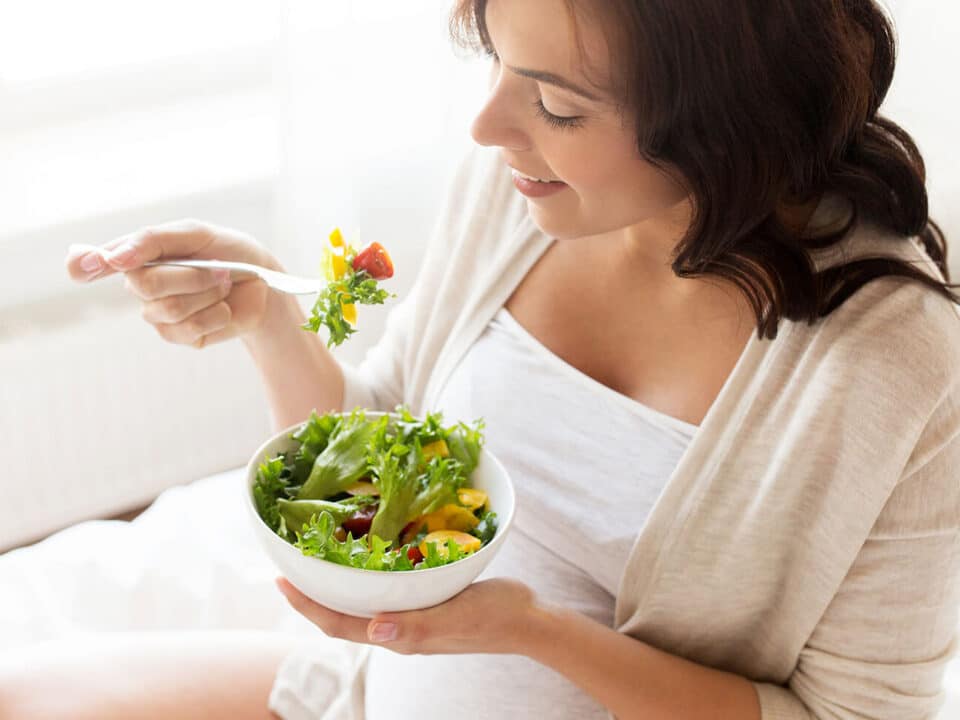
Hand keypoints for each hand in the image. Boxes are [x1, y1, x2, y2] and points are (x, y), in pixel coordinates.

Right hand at [64, 218, 282, 347]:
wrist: (262, 282)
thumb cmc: (227, 252)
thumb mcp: (196, 233)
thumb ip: (153, 239)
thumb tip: (114, 257)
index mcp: (137, 254)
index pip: (92, 261)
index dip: (85, 263)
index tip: (82, 268)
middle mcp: (140, 284)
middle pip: (145, 284)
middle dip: (191, 276)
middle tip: (217, 271)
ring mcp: (157, 313)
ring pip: (171, 308)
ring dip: (208, 294)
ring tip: (222, 286)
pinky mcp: (179, 336)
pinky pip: (189, 329)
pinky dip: (216, 315)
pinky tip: (222, 308)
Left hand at [276, 576, 540, 655]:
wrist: (529, 620)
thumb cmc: (496, 618)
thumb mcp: (459, 616)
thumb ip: (418, 626)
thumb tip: (374, 628)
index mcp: (400, 635)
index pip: (339, 625)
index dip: (307, 605)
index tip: (280, 580)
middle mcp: (399, 628)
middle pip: (342, 616)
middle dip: (312, 593)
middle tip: (288, 562)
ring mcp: (413, 617)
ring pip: (361, 604)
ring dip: (336, 584)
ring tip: (317, 555)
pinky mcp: (427, 602)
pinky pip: (385, 591)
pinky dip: (367, 574)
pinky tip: (369, 553)